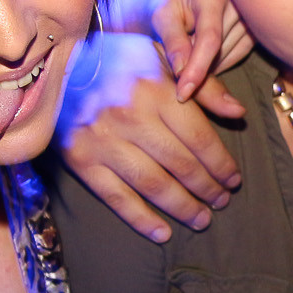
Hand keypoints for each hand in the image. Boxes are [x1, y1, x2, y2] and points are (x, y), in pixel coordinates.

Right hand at [58, 32, 244, 241]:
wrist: (54, 66)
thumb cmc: (115, 60)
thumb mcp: (161, 58)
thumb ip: (203, 85)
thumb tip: (238, 112)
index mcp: (155, 90)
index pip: (199, 138)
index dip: (221, 164)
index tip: (234, 180)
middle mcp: (132, 117)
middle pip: (180, 164)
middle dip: (207, 188)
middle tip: (221, 202)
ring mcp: (104, 141)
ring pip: (154, 184)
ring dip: (182, 207)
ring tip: (201, 219)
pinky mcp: (82, 160)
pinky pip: (116, 197)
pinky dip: (141, 219)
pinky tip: (163, 233)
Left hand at [147, 0, 252, 102]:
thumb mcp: (161, 15)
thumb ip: (173, 42)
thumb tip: (183, 72)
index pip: (209, 39)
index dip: (196, 69)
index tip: (183, 93)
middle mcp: (238, 2)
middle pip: (219, 51)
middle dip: (196, 65)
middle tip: (174, 64)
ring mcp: (250, 16)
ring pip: (228, 57)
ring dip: (207, 64)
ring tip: (187, 49)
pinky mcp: (254, 28)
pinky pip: (237, 56)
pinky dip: (219, 62)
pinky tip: (204, 54)